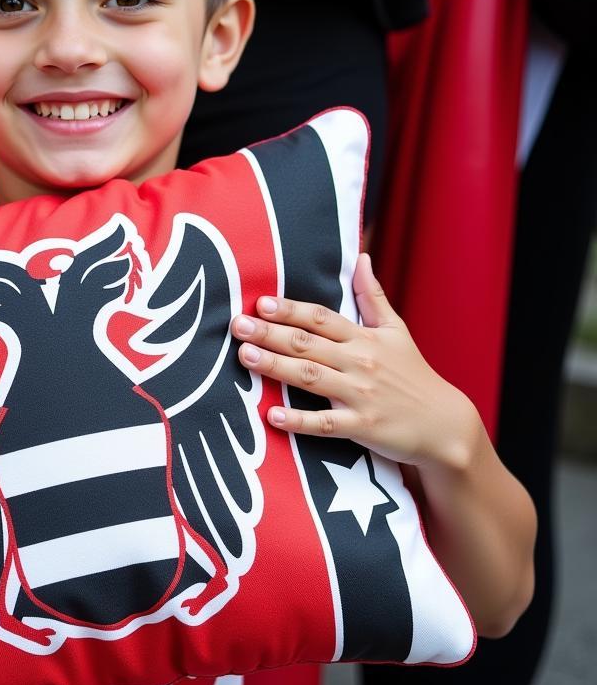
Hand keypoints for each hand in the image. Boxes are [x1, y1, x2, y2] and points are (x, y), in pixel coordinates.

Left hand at [231, 253, 477, 468]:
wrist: (445, 424)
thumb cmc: (414, 375)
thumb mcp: (396, 331)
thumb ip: (372, 296)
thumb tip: (361, 258)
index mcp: (364, 338)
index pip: (322, 318)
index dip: (291, 310)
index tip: (261, 302)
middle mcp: (359, 363)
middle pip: (308, 344)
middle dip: (271, 333)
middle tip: (238, 325)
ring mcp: (360, 395)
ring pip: (311, 378)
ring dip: (276, 367)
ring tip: (245, 356)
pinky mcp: (362, 427)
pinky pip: (325, 424)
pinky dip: (299, 421)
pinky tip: (273, 415)